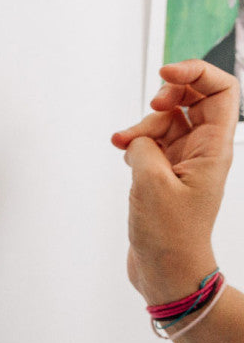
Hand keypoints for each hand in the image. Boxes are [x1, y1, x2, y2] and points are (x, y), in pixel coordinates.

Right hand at [111, 60, 237, 303]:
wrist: (167, 270)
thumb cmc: (168, 234)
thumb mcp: (150, 182)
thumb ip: (143, 145)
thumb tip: (137, 137)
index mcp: (214, 148)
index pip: (220, 90)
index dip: (195, 72)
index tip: (164, 74)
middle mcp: (203, 150)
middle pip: (192, 99)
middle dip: (165, 96)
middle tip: (151, 110)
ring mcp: (183, 162)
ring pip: (166, 122)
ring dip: (141, 126)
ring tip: (121, 144)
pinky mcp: (164, 175)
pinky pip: (151, 143)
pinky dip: (135, 143)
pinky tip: (122, 153)